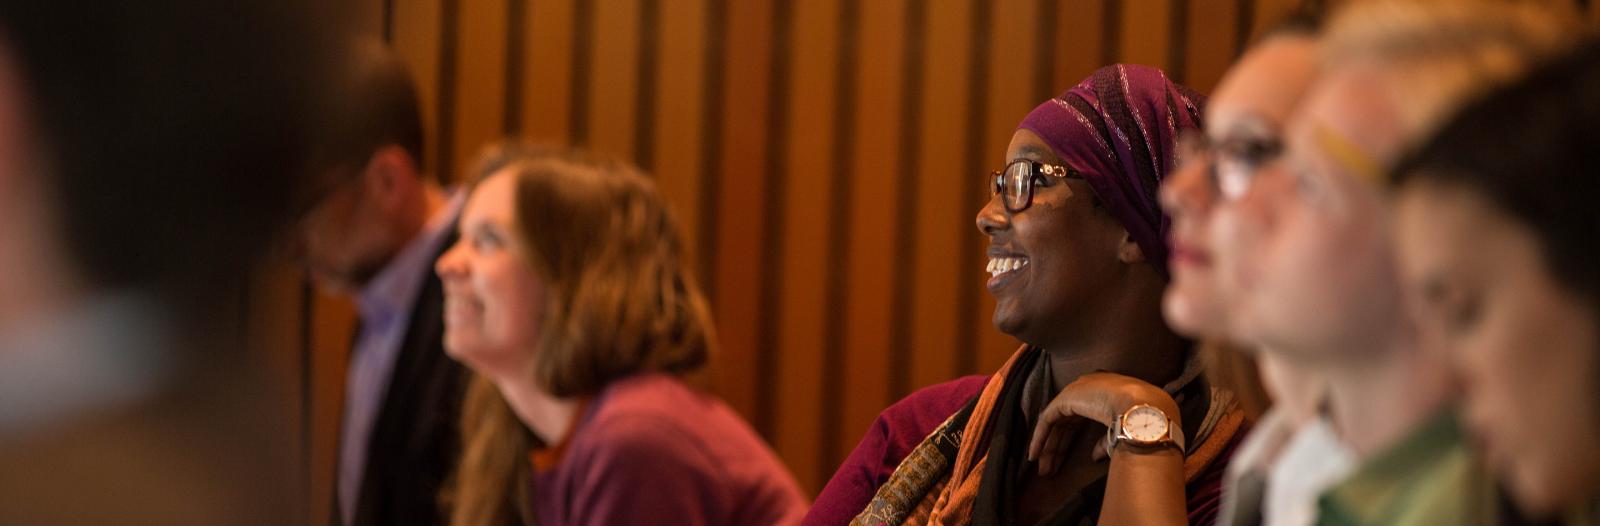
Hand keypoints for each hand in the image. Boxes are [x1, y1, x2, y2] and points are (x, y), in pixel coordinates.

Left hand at [1026, 372, 1179, 475]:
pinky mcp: (1066, 397)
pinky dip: (1040, 437)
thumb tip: (1094, 455)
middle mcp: (1088, 390)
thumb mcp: (1123, 432)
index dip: (1070, 441)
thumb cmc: (1141, 422)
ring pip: (1055, 423)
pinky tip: (1035, 454)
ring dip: (1048, 447)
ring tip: (1043, 469)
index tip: (1065, 461)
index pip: (1080, 420)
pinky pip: (1047, 419)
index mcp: (1104, 394)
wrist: (1142, 409)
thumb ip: (1105, 440)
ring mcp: (1076, 391)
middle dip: (1058, 448)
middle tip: (1050, 470)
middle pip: (1066, 424)